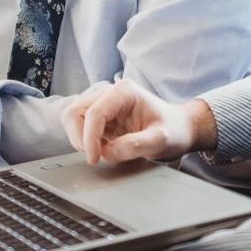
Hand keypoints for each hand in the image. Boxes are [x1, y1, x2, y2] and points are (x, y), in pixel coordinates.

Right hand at [62, 78, 210, 164]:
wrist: (178, 129)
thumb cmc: (173, 130)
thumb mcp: (161, 139)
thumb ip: (136, 145)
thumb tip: (108, 152)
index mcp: (124, 92)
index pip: (95, 113)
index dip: (90, 138)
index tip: (95, 159)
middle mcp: (109, 93)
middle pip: (75, 111)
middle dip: (80, 137)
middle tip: (95, 156)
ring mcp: (102, 103)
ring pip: (72, 117)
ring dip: (78, 138)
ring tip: (98, 152)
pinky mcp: (99, 115)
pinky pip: (78, 126)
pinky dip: (82, 140)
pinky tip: (100, 149)